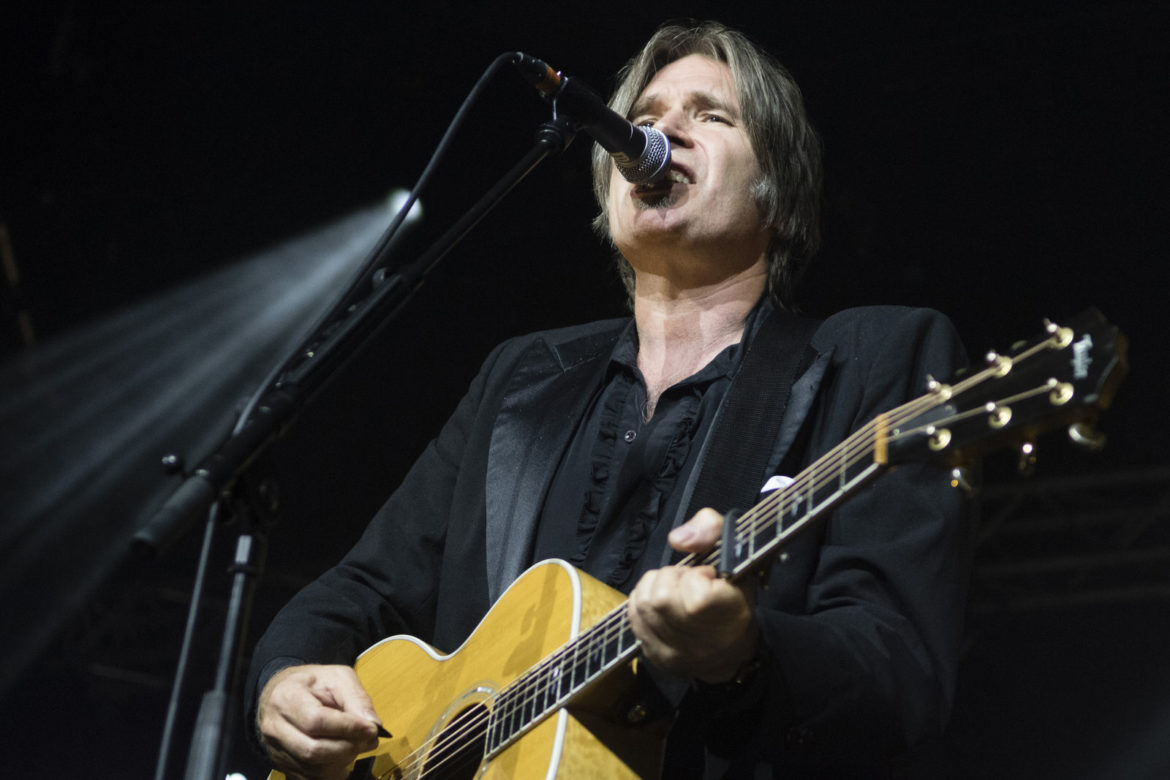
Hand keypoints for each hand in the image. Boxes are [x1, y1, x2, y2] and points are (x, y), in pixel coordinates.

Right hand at [257, 664, 381, 779]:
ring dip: (344, 761)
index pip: (316, 721)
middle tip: (370, 739)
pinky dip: (334, 770)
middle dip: (348, 748)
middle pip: (313, 750)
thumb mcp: (338, 677)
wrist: (282, 694)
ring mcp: (276, 750)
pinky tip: (344, 754)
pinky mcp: (282, 766)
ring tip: (358, 744)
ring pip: (313, 769)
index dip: (347, 728)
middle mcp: (275, 728)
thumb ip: (357, 698)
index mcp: (286, 698)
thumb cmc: (313, 684)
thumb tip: (373, 725)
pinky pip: (311, 777)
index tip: (371, 728)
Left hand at [628, 508, 758, 683]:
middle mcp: (702, 641)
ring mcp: (675, 652)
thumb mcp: (734, 552)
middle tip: (689, 583)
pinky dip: (642, 601)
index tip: (710, 578)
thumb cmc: (732, 597)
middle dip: (672, 578)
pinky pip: (634, 616)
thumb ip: (710, 528)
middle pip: (662, 596)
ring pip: (644, 602)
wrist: (729, 651)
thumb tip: (677, 539)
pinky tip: (662, 604)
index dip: (698, 577)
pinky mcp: (655, 656)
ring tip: (676, 591)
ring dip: (655, 587)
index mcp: (730, 615)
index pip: (697, 596)